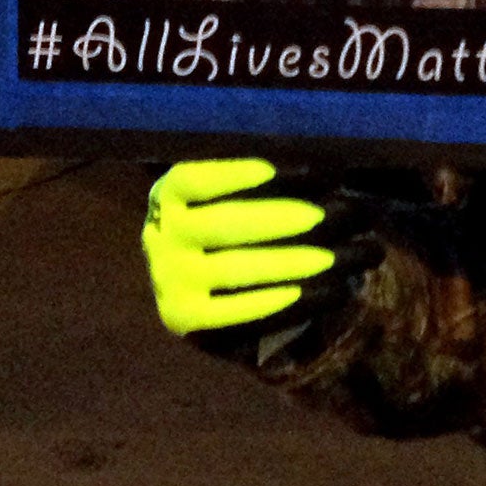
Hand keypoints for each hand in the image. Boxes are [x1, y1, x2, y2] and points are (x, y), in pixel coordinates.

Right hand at [142, 158, 344, 335]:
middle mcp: (160, 236)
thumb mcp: (219, 193)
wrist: (186, 278)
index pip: (190, 180)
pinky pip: (225, 310)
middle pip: (219, 225)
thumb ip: (248, 182)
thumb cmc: (219, 220)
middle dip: (274, 220)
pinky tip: (296, 291)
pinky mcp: (181, 315)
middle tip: (317, 218)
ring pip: (230, 269)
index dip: (228, 174)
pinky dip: (262, 301)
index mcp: (167, 195)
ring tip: (324, 259)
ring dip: (282, 262)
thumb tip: (309, 172)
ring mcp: (168, 278)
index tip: (269, 171)